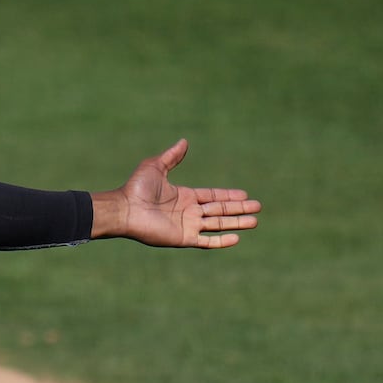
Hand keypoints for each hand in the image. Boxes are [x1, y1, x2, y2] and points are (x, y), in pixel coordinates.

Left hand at [92, 139, 259, 247]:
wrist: (125, 209)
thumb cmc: (137, 188)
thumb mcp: (155, 166)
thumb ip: (172, 156)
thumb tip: (184, 141)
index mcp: (185, 196)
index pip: (212, 196)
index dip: (228, 195)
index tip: (245, 194)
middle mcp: (189, 211)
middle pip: (220, 210)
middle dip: (239, 209)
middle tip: (258, 207)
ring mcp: (187, 225)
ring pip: (218, 225)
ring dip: (236, 223)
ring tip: (255, 221)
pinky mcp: (183, 238)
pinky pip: (207, 241)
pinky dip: (222, 241)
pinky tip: (237, 237)